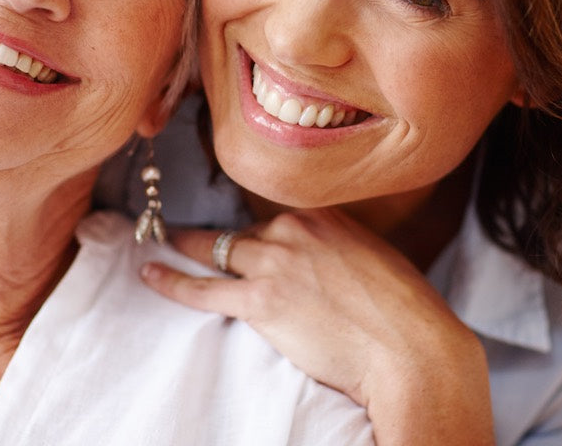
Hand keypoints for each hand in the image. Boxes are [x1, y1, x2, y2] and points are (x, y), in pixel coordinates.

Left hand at [140, 208, 493, 445]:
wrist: (410, 348)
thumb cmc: (406, 314)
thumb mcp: (376, 261)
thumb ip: (343, 252)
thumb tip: (328, 267)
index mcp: (326, 214)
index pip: (275, 213)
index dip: (258, 227)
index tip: (245, 229)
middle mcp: (296, 228)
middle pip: (245, 228)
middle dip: (222, 237)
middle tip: (189, 232)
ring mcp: (275, 261)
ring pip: (216, 248)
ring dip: (185, 245)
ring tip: (160, 243)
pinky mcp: (260, 300)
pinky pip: (203, 288)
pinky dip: (173, 281)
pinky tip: (151, 274)